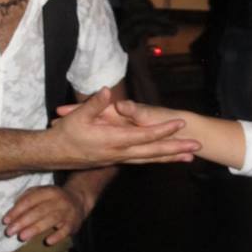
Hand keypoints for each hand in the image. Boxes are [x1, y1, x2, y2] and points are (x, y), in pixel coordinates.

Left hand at [3, 184, 86, 245]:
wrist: (78, 200)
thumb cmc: (53, 198)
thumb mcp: (41, 192)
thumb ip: (27, 198)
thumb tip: (13, 209)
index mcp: (48, 191)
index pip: (30, 200)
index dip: (17, 210)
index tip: (5, 221)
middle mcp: (58, 200)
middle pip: (39, 211)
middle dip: (23, 221)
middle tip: (9, 231)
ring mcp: (67, 212)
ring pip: (50, 220)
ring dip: (35, 228)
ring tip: (22, 237)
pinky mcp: (73, 223)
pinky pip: (65, 230)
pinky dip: (57, 236)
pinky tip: (47, 241)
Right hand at [50, 88, 199, 165]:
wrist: (54, 154)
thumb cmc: (65, 134)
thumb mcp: (77, 117)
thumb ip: (94, 104)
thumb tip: (108, 91)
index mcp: (113, 141)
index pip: (143, 135)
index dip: (162, 129)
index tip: (180, 124)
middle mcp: (119, 153)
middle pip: (153, 152)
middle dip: (175, 149)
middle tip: (197, 146)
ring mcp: (119, 158)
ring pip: (149, 159)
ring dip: (170, 158)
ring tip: (189, 157)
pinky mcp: (117, 160)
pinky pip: (142, 161)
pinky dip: (156, 159)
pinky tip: (166, 159)